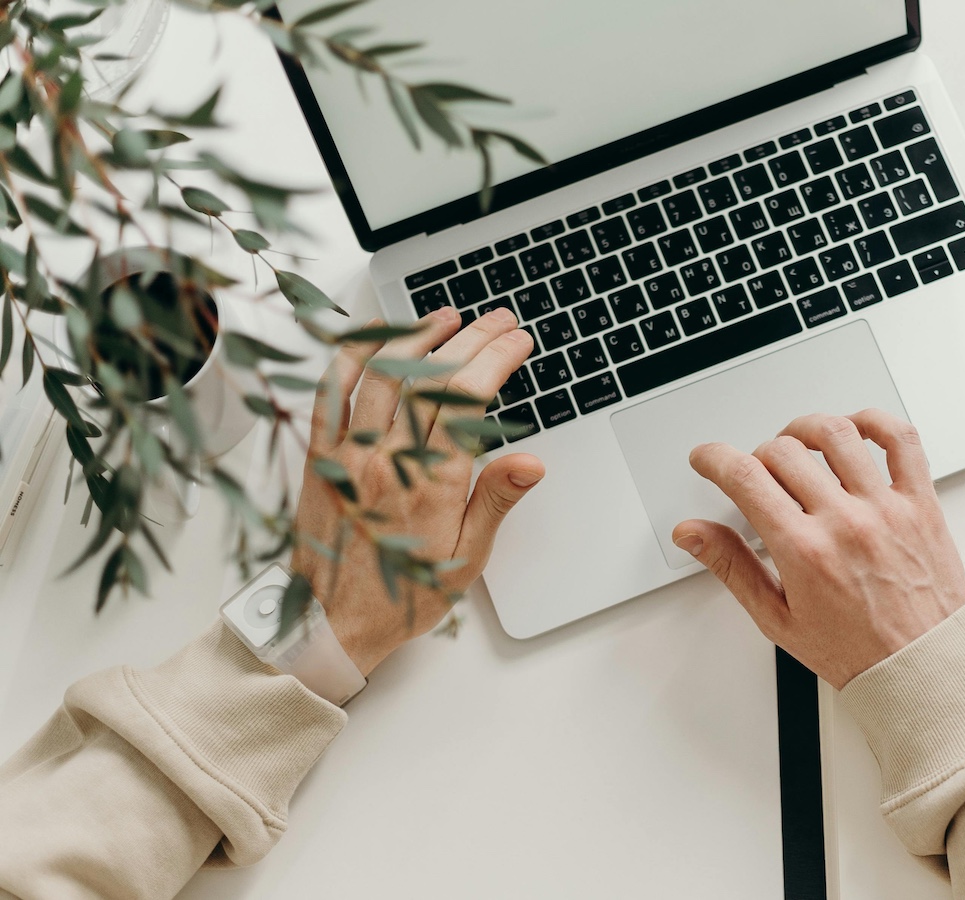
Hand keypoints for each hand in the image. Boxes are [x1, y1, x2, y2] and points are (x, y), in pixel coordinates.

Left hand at [290, 306, 544, 675]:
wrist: (329, 624)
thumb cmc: (401, 595)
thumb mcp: (465, 560)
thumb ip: (495, 502)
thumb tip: (530, 462)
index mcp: (430, 485)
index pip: (469, 400)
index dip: (497, 360)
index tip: (517, 342)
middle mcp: (387, 461)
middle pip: (433, 378)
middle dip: (472, 339)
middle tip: (498, 321)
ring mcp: (348, 454)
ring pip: (384, 374)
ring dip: (419, 336)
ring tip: (447, 317)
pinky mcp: (319, 456)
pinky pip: (330, 392)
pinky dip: (352, 356)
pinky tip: (375, 337)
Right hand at [671, 411, 964, 688]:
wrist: (924, 667)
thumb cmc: (857, 651)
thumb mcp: (778, 619)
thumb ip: (732, 568)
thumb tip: (692, 534)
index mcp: (804, 552)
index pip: (745, 479)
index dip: (714, 459)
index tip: (708, 458)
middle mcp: (845, 523)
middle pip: (784, 451)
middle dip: (757, 456)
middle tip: (757, 475)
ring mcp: (886, 508)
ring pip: (837, 434)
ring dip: (805, 429)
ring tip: (798, 445)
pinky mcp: (921, 503)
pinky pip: (902, 441)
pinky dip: (876, 421)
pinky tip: (856, 431)